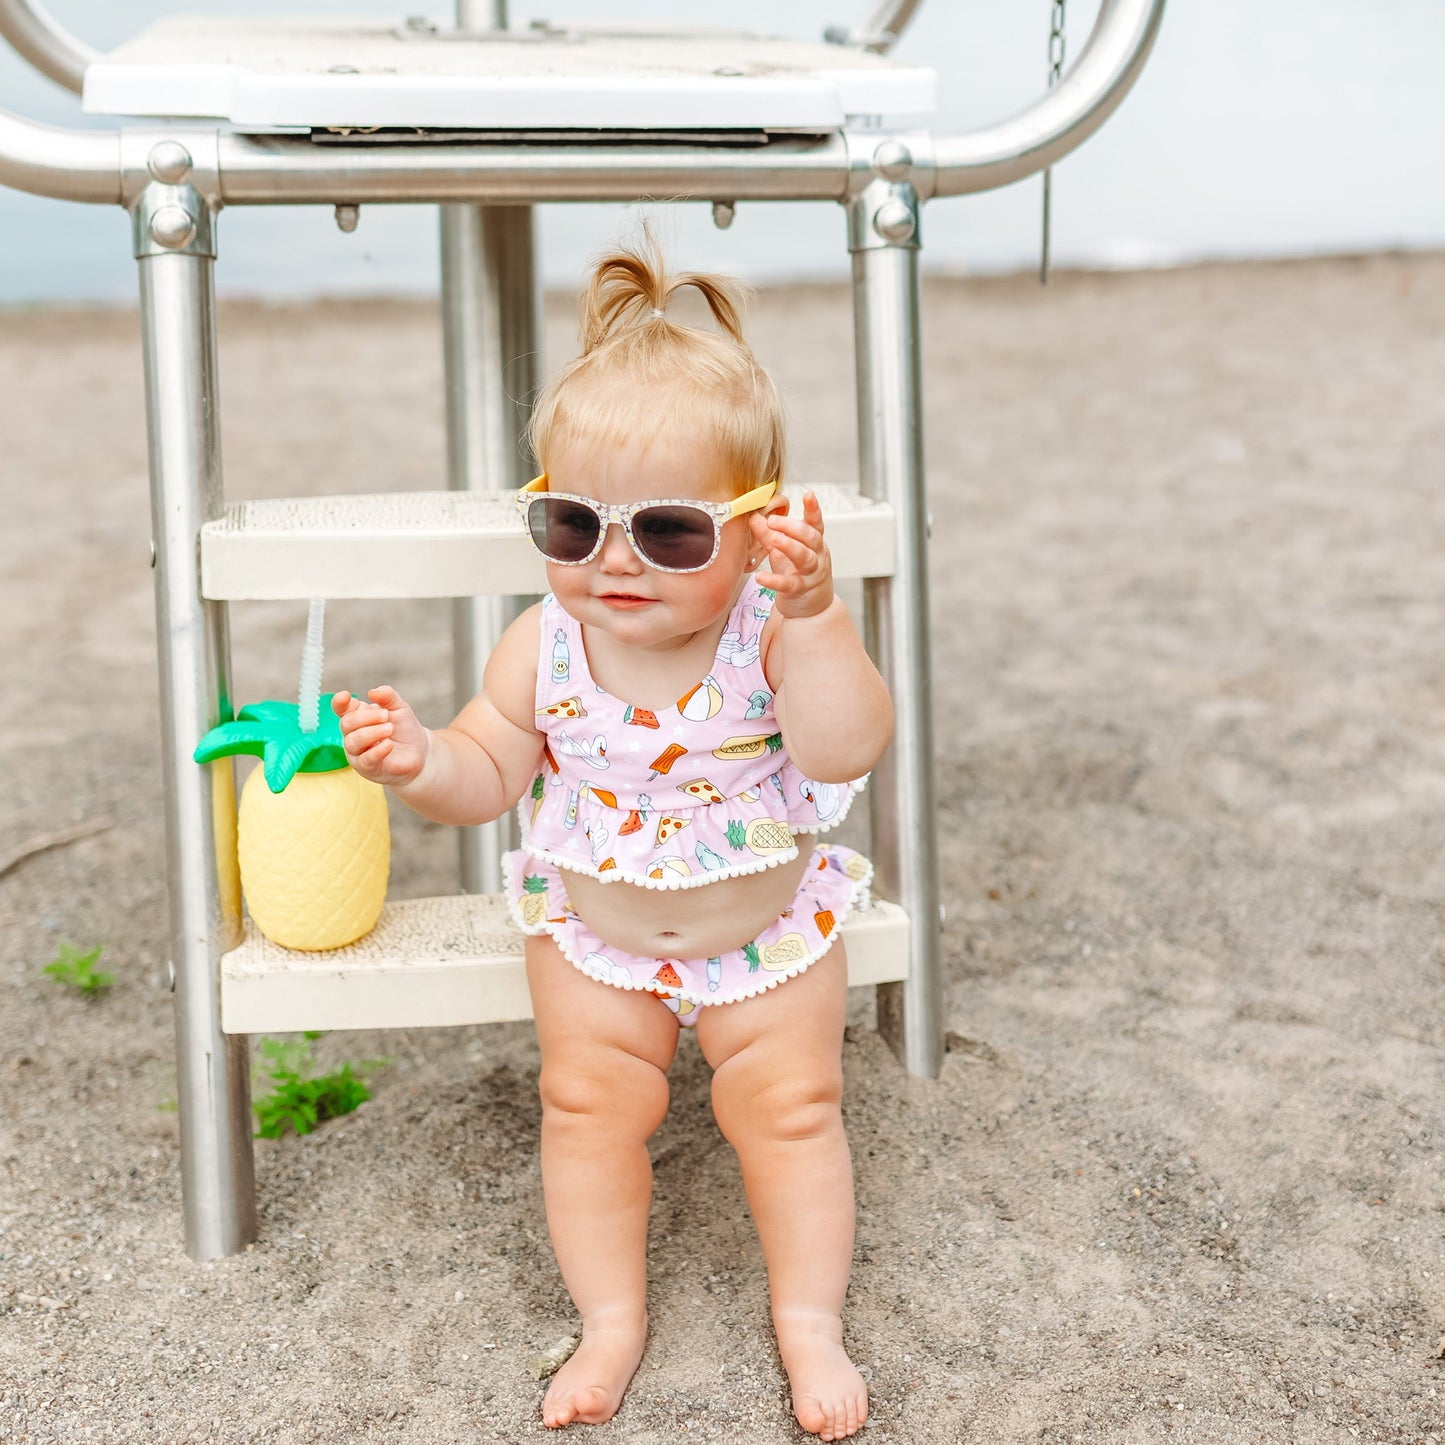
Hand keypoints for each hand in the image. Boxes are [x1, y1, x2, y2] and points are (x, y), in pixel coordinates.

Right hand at [331, 685, 429, 785]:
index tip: (345, 696)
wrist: (419, 752)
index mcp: (358, 717)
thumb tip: (373, 692)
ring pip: (353, 741)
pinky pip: (365, 760)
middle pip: (347, 723)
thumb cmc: (404, 729)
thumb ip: (388, 697)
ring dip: (372, 733)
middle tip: (386, 715)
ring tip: (390, 728)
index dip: (340, 703)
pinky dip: (377, 751)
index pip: (342, 709)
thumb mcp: (399, 708)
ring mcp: (358, 752)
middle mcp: (353, 734)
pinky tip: (389, 745)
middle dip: (366, 717)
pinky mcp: (367, 768)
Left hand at [749, 490, 833, 619]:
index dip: (813, 509)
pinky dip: (774, 581)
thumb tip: (754, 516)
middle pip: (810, 537)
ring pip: (804, 557)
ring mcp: (811, 574)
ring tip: (773, 540)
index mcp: (814, 543)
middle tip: (772, 520)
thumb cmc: (798, 574)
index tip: (809, 495)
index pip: (816, 524)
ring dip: (789, 546)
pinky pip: (789, 584)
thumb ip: (770, 534)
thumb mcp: (783, 552)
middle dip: (792, 527)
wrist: (812, 608)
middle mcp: (817, 556)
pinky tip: (760, 577)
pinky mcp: (801, 590)